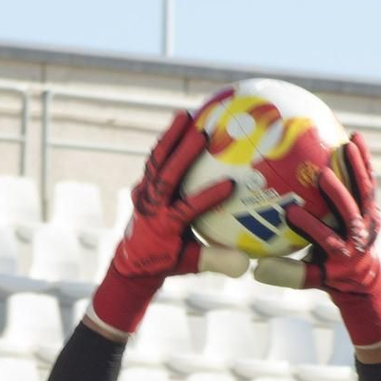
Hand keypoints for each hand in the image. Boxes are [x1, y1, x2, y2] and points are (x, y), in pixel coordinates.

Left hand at [89, 111, 238, 334]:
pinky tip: (181, 121)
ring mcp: (145, 193)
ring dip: (170, 136)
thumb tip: (246, 263)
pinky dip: (167, 140)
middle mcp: (152, 207)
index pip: (187, 210)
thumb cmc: (170, 263)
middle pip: (167, 176)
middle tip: (203, 133)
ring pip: (156, 161)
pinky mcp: (143, 183)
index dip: (206, 197)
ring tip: (185, 114)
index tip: (230, 184)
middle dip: (184, 154)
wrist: (134, 260)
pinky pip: (155, 158)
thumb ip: (217, 261)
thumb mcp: (192, 265)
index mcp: (165, 228)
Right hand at [281, 133, 380, 347]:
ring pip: (365, 192)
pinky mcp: (372, 206)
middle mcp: (359, 236)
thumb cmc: (328, 274)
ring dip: (356, 169)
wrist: (362, 274)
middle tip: (322, 174)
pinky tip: (356, 137)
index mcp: (342, 255)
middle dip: (338, 194)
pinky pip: (369, 180)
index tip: (290, 213)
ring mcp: (369, 219)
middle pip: (350, 213)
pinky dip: (364, 160)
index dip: (310, 227)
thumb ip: (286, 274)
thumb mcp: (309, 279)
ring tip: (346, 145)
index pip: (327, 240)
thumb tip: (257, 269)